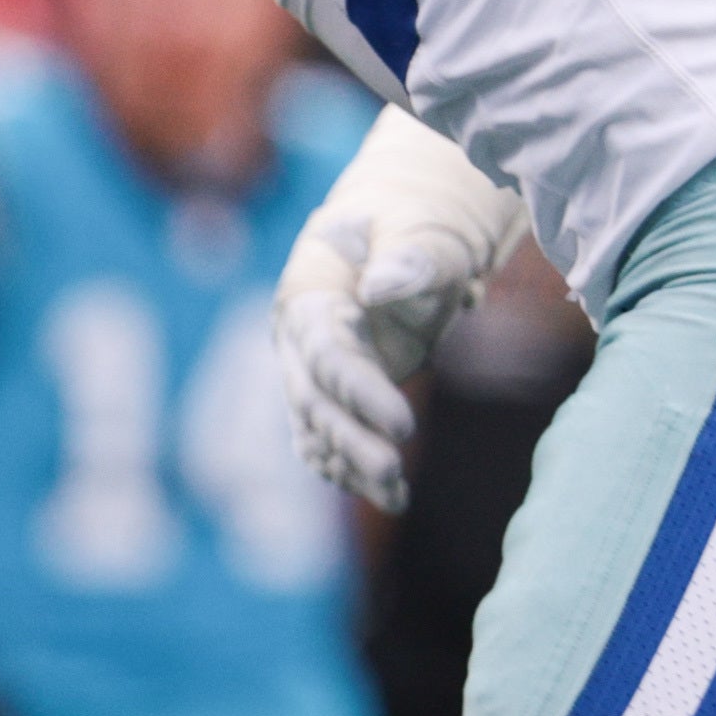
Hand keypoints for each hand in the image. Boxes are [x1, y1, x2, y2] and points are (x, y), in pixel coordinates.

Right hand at [273, 108, 522, 510]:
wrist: (404, 227)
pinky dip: (355, 470)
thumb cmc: (413, 217)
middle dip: (350, 442)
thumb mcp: (416, 226)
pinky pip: (333, 440)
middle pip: (314, 403)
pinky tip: (392, 496)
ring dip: (352, 467)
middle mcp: (299, 341)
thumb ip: (405, 255)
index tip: (405, 425)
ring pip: (319, 431)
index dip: (358, 393)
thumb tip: (380, 288)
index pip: (326, 356)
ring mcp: (314, 372)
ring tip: (397, 498)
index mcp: (308, 298)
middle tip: (393, 472)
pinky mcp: (337, 393)